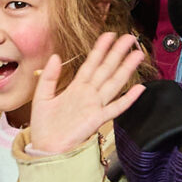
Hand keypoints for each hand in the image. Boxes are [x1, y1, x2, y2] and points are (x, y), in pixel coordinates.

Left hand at [27, 33, 144, 156]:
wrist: (46, 147)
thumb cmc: (44, 126)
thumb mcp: (41, 96)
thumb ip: (49, 76)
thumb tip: (55, 56)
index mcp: (76, 87)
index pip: (91, 63)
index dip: (100, 49)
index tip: (109, 35)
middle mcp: (88, 94)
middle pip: (106, 69)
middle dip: (118, 52)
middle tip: (129, 38)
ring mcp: (95, 106)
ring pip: (113, 83)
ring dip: (126, 69)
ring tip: (137, 54)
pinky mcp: (97, 119)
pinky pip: (116, 107)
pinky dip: (128, 99)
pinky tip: (139, 88)